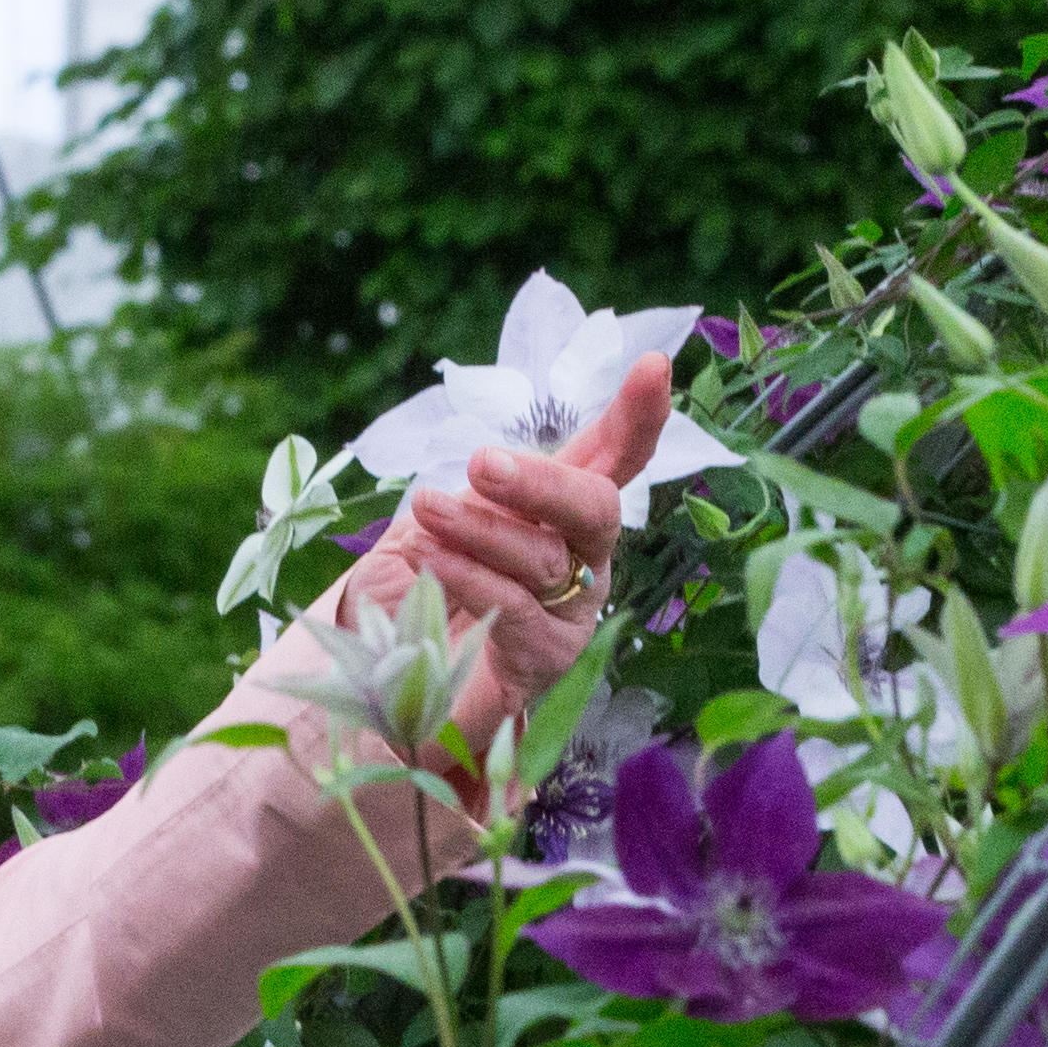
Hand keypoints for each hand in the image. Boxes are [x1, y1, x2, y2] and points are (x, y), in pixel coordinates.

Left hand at [352, 350, 664, 769]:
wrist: (395, 681)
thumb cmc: (422, 591)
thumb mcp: (434, 524)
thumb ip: (471, 494)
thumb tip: (489, 465)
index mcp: (562, 510)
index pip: (616, 454)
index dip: (637, 415)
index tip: (653, 365)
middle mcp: (584, 554)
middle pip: (594, 505)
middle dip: (542, 480)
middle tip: (483, 463)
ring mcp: (574, 606)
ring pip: (543, 557)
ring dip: (479, 528)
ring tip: (424, 511)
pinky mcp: (549, 656)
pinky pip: (514, 607)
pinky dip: (468, 575)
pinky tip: (430, 557)